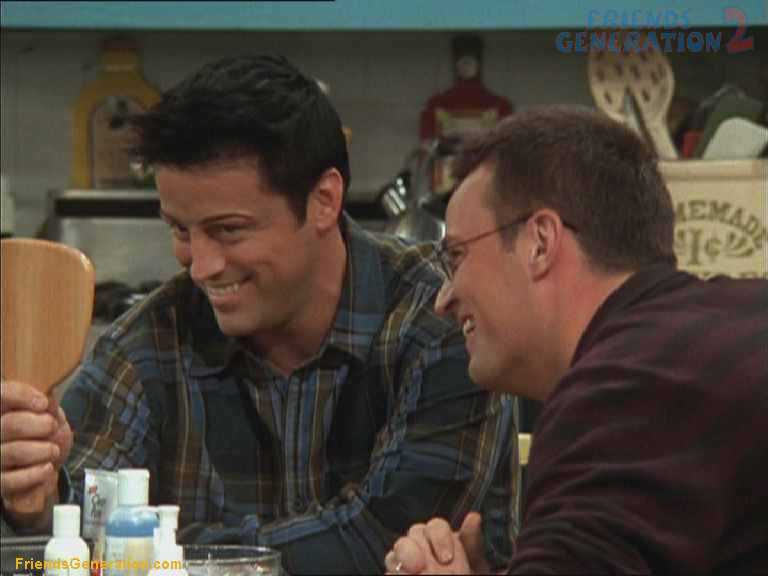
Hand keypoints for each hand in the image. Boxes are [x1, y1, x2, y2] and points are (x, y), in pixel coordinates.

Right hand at [1, 379, 72, 523]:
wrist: (41, 468)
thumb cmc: (42, 436)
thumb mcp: (48, 416)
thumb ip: (47, 406)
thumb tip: (51, 395)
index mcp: (1, 410)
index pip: (2, 394)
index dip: (22, 396)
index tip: (44, 403)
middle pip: (11, 425)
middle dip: (41, 426)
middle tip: (52, 427)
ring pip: (15, 452)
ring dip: (43, 451)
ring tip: (53, 450)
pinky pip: (13, 481)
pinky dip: (36, 474)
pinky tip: (46, 468)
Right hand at [384, 518, 470, 574]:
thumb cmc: (467, 574)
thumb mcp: (474, 560)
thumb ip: (472, 540)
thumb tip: (474, 517)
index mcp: (441, 537)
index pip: (435, 526)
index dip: (439, 538)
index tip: (447, 558)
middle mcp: (421, 545)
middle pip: (413, 534)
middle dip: (417, 548)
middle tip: (422, 565)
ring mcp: (406, 560)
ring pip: (397, 549)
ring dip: (403, 558)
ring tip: (413, 571)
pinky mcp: (396, 572)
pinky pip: (389, 570)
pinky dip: (394, 572)